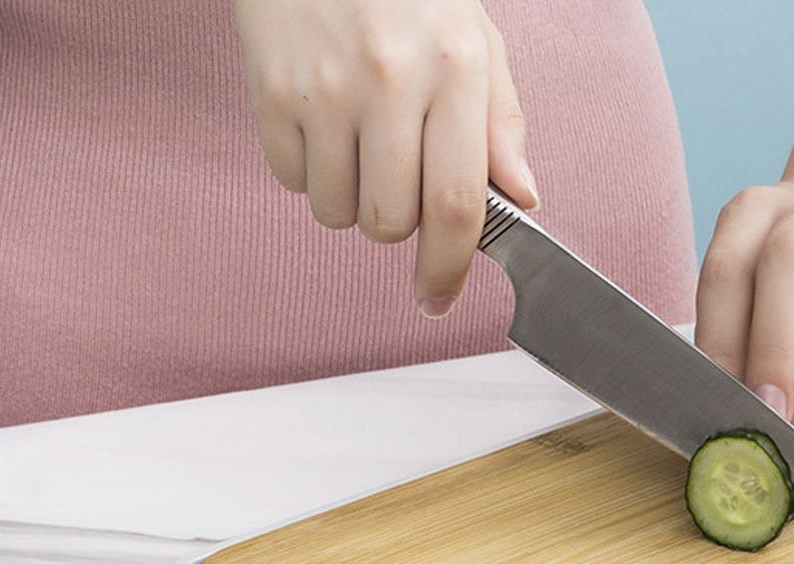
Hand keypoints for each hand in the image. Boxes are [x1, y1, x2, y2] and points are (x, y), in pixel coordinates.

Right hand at [232, 0, 538, 317]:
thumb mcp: (471, 37)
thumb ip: (499, 121)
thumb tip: (522, 196)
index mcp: (453, 66)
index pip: (457, 204)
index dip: (448, 268)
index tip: (438, 297)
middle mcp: (389, 78)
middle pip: (390, 222)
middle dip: (395, 224)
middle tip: (394, 177)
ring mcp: (324, 88)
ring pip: (338, 213)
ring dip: (349, 196)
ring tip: (354, 134)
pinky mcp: (271, 94)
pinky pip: (293, 183)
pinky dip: (308, 169)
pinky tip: (319, 117)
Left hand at [695, 181, 793, 466]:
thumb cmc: (788, 264)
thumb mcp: (750, 272)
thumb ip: (735, 328)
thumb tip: (726, 411)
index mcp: (751, 214)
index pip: (726, 272)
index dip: (720, 339)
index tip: (718, 399)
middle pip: (789, 268)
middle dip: (774, 350)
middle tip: (768, 415)